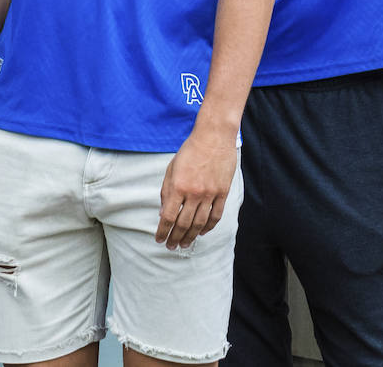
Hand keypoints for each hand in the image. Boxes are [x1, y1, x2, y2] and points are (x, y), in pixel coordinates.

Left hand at [155, 131, 237, 249]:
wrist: (214, 136)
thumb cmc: (190, 150)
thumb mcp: (171, 169)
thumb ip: (166, 192)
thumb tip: (164, 212)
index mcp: (178, 187)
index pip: (168, 217)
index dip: (163, 231)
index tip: (159, 239)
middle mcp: (194, 193)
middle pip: (184, 224)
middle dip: (175, 238)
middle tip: (171, 246)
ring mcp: (210, 193)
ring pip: (200, 223)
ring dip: (191, 236)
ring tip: (185, 244)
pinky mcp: (223, 192)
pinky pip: (216, 215)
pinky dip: (209, 226)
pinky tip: (202, 232)